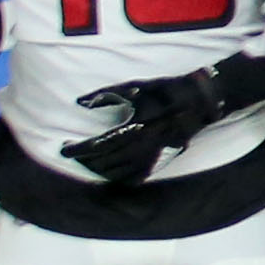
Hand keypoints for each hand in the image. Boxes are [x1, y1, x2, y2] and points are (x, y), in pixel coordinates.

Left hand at [65, 64, 243, 182]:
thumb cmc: (167, 90)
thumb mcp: (135, 86)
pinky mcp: (162, 158)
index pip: (97, 145)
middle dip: (84, 161)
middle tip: (72, 155)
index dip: (77, 149)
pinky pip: (136, 176)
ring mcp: (153, 155)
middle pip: (105, 162)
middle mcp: (141, 146)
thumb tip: (80, 102)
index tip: (63, 148)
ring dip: (99, 171)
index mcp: (133, 128)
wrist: (201, 100)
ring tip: (87, 164)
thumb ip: (106, 94)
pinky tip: (111, 174)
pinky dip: (120, 178)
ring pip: (119, 172)